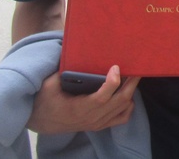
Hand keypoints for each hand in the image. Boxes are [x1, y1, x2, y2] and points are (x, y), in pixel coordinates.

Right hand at [27, 65, 141, 133]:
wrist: (42, 121)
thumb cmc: (45, 100)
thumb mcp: (48, 85)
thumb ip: (60, 71)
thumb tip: (73, 53)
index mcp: (79, 108)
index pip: (102, 97)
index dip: (113, 82)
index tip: (116, 67)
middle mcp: (91, 117)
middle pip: (120, 101)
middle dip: (131, 83)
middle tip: (136, 67)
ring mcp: (98, 123)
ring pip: (124, 108)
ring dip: (131, 91)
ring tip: (132, 76)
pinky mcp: (101, 125)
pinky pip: (123, 117)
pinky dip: (129, 105)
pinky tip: (127, 94)